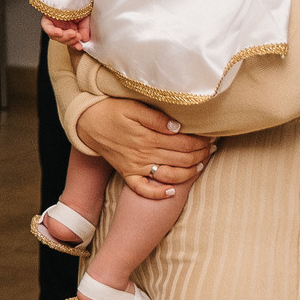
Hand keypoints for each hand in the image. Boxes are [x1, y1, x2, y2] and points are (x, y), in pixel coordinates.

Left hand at [39, 15, 91, 47]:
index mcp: (69, 27)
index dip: (74, 44)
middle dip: (70, 40)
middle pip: (62, 39)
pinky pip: (47, 28)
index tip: (80, 47)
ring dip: (64, 37)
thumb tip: (85, 39)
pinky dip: (53, 32)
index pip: (69, 39)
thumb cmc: (79, 4)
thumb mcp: (85, 18)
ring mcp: (53, 23)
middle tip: (77, 36)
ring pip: (55, 36)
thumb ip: (84, 29)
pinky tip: (60, 32)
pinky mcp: (47, 19)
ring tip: (73, 33)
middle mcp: (61, 26)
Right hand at [75, 98, 213, 200]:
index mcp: (148, 137)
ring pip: (169, 175)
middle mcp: (144, 154)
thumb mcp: (133, 106)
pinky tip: (171, 192)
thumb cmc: (111, 110)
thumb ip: (156, 117)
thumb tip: (178, 127)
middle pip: (181, 159)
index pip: (183, 143)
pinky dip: (158, 194)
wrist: (86, 122)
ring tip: (202, 165)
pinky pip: (143, 189)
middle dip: (201, 155)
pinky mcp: (127, 173)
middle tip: (212, 148)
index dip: (201, 141)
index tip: (211, 136)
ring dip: (189, 173)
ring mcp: (135, 166)